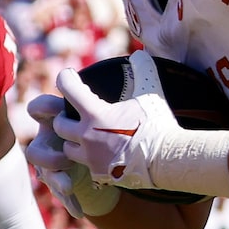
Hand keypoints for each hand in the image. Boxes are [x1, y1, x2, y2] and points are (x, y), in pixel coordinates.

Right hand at [24, 95, 124, 216]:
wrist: (101, 142)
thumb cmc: (98, 121)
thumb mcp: (100, 109)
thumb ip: (99, 100)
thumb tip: (120, 80)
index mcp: (54, 118)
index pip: (40, 109)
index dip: (44, 109)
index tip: (58, 109)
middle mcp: (48, 141)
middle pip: (36, 150)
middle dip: (49, 155)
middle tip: (67, 157)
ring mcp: (52, 163)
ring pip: (45, 174)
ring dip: (57, 179)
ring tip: (68, 185)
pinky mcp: (62, 179)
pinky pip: (63, 193)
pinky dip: (71, 202)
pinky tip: (80, 211)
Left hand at [52, 65, 181, 189]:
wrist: (168, 160)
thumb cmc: (158, 125)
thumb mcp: (151, 93)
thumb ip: (143, 71)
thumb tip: (140, 53)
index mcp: (94, 113)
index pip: (67, 87)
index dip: (66, 78)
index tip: (70, 77)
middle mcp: (86, 135)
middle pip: (60, 124)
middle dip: (66, 117)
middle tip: (75, 114)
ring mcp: (91, 158)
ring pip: (67, 149)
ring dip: (73, 142)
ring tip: (86, 138)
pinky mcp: (99, 174)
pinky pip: (85, 167)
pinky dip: (89, 160)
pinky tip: (101, 156)